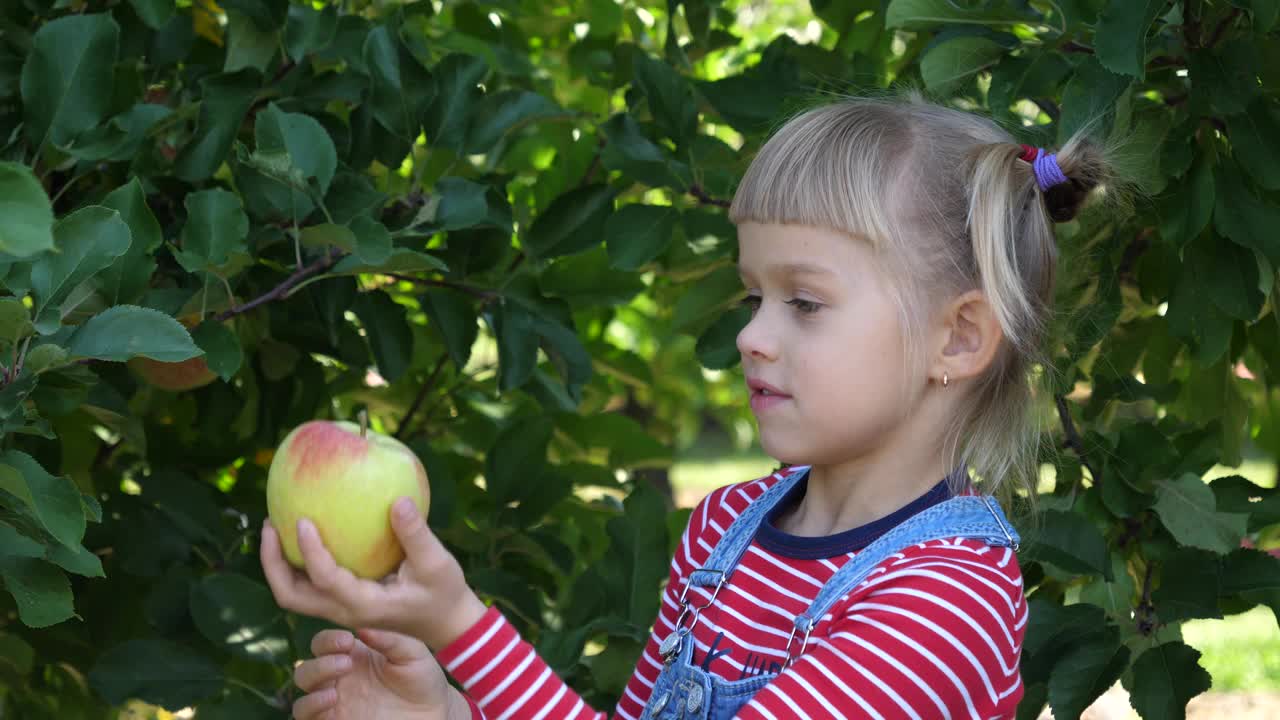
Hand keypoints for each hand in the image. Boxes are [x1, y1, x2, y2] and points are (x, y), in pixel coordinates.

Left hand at [261, 497, 487, 650]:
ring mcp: (341, 609)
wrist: (447, 622)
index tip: (302, 519)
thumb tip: (398, 500)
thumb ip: (416, 535)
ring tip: (275, 526)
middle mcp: (344, 611)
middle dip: (272, 562)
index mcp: (363, 605)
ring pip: (294, 593)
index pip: (324, 580)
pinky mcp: (344, 600)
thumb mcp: (437, 564)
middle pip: (290, 595)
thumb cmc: (444, 593)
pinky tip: (305, 532)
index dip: (309, 550)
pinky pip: (310, 584)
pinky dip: (297, 562)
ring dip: (278, 564)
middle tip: (269, 525)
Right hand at [291, 627, 472, 719]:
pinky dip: (310, 705)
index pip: (324, 642)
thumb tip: (361, 628)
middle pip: (308, 665)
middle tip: (346, 662)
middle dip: (321, 662)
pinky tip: (332, 699)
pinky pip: (307, 715)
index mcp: (353, 655)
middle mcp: (339, 677)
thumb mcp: (413, 653)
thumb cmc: (423, 679)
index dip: (328, 639)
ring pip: (302, 690)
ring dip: (313, 681)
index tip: (347, 641)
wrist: (434, 712)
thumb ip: (390, 638)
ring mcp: (335, 702)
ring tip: (336, 687)